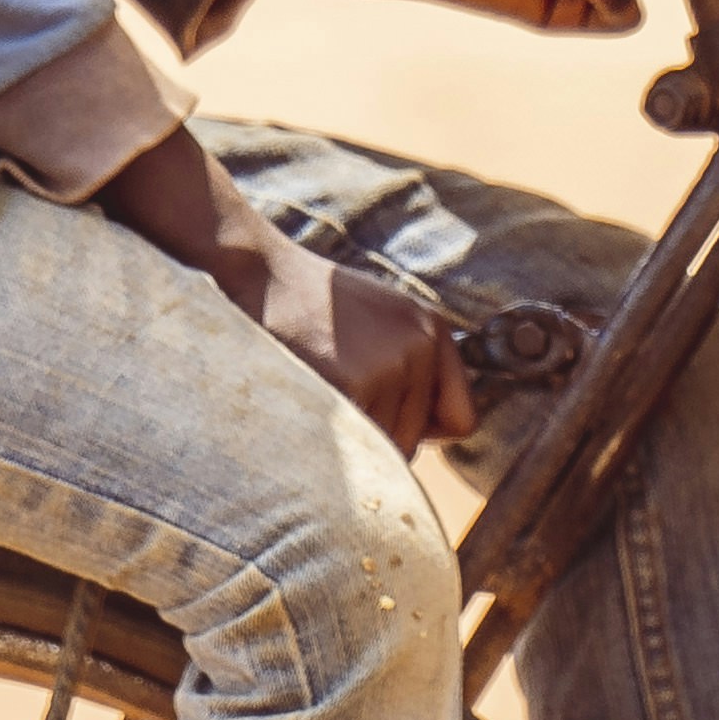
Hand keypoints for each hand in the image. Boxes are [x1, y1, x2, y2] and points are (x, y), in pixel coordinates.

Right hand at [98, 126, 478, 447]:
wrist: (257, 272)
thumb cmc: (308, 305)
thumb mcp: (379, 321)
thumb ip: (411, 369)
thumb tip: (427, 442)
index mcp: (432, 329)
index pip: (461, 419)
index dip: (423, 430)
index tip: (386, 418)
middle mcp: (420, 344)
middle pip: (416, 441)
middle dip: (377, 437)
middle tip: (333, 399)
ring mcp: (390, 362)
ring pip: (383, 447)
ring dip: (349, 441)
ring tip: (317, 392)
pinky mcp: (354, 381)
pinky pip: (353, 444)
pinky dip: (327, 437)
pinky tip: (305, 397)